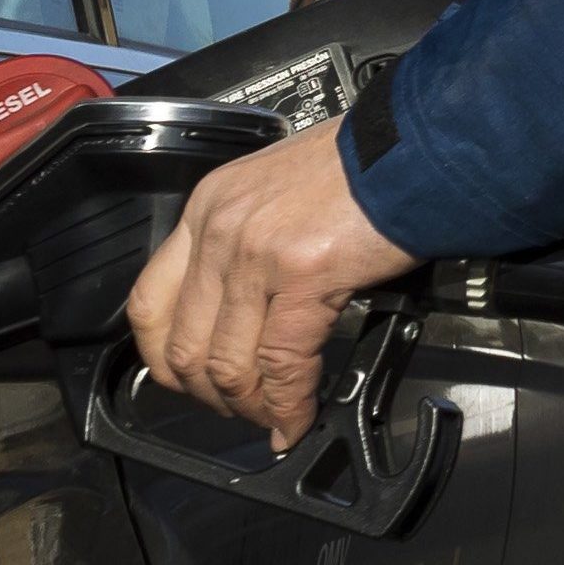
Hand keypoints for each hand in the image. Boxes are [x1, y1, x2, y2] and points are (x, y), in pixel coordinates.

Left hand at [125, 122, 420, 447]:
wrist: (414, 146)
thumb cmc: (363, 163)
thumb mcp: (277, 189)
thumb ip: (250, 239)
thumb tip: (252, 302)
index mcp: (208, 207)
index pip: (149, 300)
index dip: (162, 357)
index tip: (186, 379)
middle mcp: (219, 230)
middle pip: (183, 345)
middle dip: (209, 395)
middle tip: (240, 410)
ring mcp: (255, 254)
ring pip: (227, 364)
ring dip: (250, 407)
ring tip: (274, 419)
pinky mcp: (302, 275)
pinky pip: (281, 364)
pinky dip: (288, 405)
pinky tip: (299, 418)